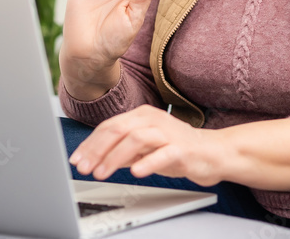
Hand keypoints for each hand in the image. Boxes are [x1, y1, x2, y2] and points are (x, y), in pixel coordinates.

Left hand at [69, 105, 225, 186]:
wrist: (213, 152)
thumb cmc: (177, 149)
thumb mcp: (144, 149)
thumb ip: (122, 151)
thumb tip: (96, 158)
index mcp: (141, 116)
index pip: (109, 126)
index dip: (90, 144)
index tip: (76, 160)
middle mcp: (153, 119)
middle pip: (118, 129)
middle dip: (96, 150)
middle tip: (83, 167)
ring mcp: (168, 132)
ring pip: (136, 139)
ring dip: (115, 157)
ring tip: (101, 172)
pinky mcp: (182, 147)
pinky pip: (162, 153)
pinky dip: (147, 162)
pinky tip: (135, 172)